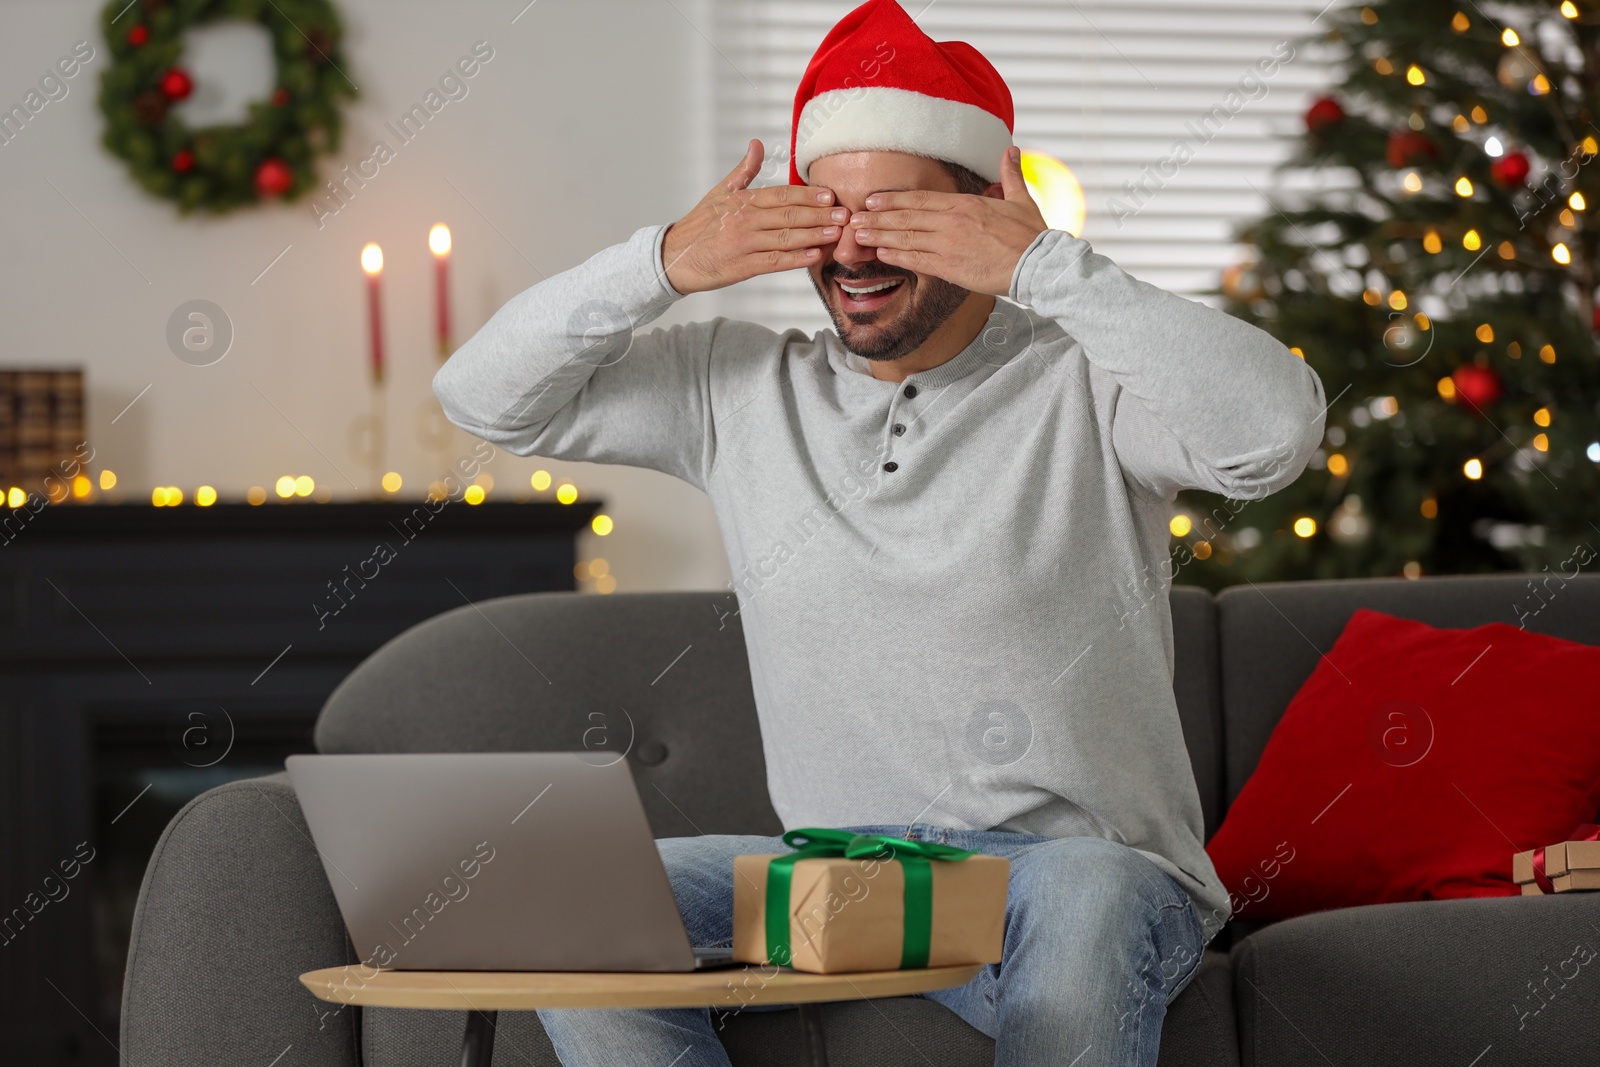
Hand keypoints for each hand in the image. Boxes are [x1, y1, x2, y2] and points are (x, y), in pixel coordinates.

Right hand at [661, 139, 847, 294]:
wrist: (673, 257)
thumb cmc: (699, 225)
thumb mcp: (720, 192)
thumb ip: (744, 170)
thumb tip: (757, 143)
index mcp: (742, 200)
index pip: (781, 195)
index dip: (807, 195)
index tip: (830, 194)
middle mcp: (745, 220)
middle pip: (789, 215)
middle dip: (820, 215)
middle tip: (844, 214)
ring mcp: (744, 244)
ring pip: (786, 238)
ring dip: (815, 235)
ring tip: (837, 233)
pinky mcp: (742, 267)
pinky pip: (774, 262)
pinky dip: (796, 259)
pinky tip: (815, 256)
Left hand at [848, 146, 1048, 295]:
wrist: (1038, 264)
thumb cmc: (1031, 235)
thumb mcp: (1021, 199)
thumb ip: (1011, 174)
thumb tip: (1012, 150)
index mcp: (966, 204)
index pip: (921, 199)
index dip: (894, 200)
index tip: (873, 199)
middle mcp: (952, 222)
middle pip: (906, 218)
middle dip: (877, 217)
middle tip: (854, 217)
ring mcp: (948, 245)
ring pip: (905, 239)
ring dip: (879, 236)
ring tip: (858, 235)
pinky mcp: (950, 268)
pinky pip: (916, 261)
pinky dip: (895, 257)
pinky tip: (880, 255)